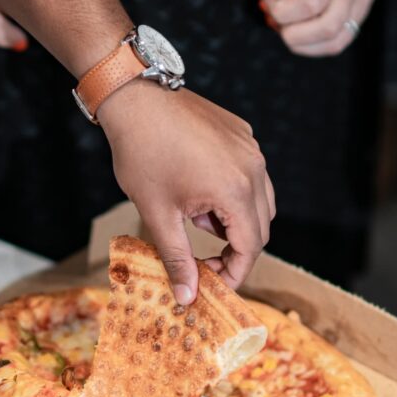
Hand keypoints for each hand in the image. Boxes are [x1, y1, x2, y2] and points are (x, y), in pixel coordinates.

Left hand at [98, 82, 274, 303]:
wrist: (135, 99)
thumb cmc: (142, 155)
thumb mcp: (158, 215)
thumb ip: (177, 259)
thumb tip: (187, 297)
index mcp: (235, 191)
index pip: (250, 248)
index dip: (233, 274)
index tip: (211, 285)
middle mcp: (253, 168)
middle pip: (261, 228)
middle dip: (235, 253)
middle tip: (202, 263)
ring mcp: (251, 149)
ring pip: (259, 203)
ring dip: (234, 225)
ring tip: (195, 222)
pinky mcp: (243, 135)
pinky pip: (251, 177)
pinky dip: (232, 197)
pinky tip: (198, 196)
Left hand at [256, 0, 387, 56]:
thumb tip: (268, 9)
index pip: (310, 3)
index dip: (281, 12)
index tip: (271, 1)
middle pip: (326, 28)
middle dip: (292, 34)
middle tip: (280, 18)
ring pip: (334, 42)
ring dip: (303, 44)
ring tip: (290, 26)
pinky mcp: (362, 9)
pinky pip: (339, 42)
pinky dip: (315, 46)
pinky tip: (303, 33)